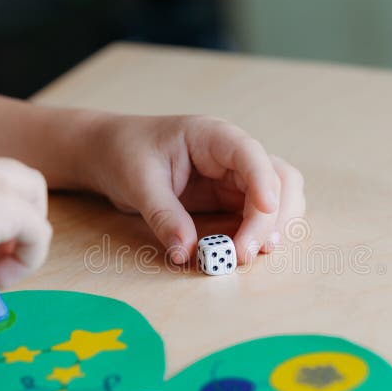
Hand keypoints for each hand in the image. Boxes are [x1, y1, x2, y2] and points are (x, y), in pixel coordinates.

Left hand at [73, 114, 305, 263]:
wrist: (111, 154)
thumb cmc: (125, 154)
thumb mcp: (139, 182)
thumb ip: (164, 216)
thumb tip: (186, 253)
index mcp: (212, 136)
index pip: (250, 153)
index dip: (263, 180)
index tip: (266, 210)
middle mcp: (233, 155)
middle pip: (278, 179)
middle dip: (271, 217)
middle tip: (245, 252)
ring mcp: (237, 178)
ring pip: (279, 198)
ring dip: (273, 227)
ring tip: (246, 254)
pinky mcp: (232, 200)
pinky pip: (259, 216)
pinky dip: (259, 235)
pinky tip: (242, 251)